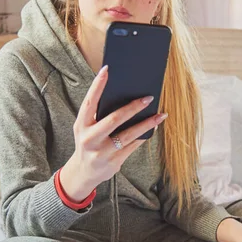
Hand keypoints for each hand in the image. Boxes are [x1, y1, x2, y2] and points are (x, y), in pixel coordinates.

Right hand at [60, 65, 166, 200]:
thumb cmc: (88, 143)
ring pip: (128, 134)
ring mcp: (102, 151)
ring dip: (146, 123)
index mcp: (81, 125)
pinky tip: (154, 127)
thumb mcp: (86, 128)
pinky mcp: (114, 161)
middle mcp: (90, 138)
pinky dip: (144, 135)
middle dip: (132, 107)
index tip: (107, 69)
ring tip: (160, 115)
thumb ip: (98, 115)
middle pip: (114, 119)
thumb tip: (124, 95)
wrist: (83, 172)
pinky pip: (133, 146)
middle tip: (148, 97)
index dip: (97, 85)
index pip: (89, 102)